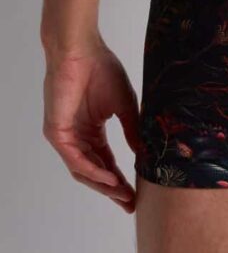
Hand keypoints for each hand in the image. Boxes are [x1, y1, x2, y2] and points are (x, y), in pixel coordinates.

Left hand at [42, 41, 139, 212]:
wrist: (83, 51)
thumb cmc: (103, 70)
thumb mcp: (125, 107)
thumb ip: (132, 131)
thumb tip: (144, 154)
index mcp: (92, 130)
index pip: (107, 162)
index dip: (122, 179)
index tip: (138, 193)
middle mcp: (78, 136)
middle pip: (95, 172)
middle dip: (114, 189)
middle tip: (131, 202)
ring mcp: (66, 136)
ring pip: (84, 170)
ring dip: (104, 185)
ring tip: (124, 194)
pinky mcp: (57, 132)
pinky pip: (75, 159)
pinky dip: (93, 170)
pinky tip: (111, 177)